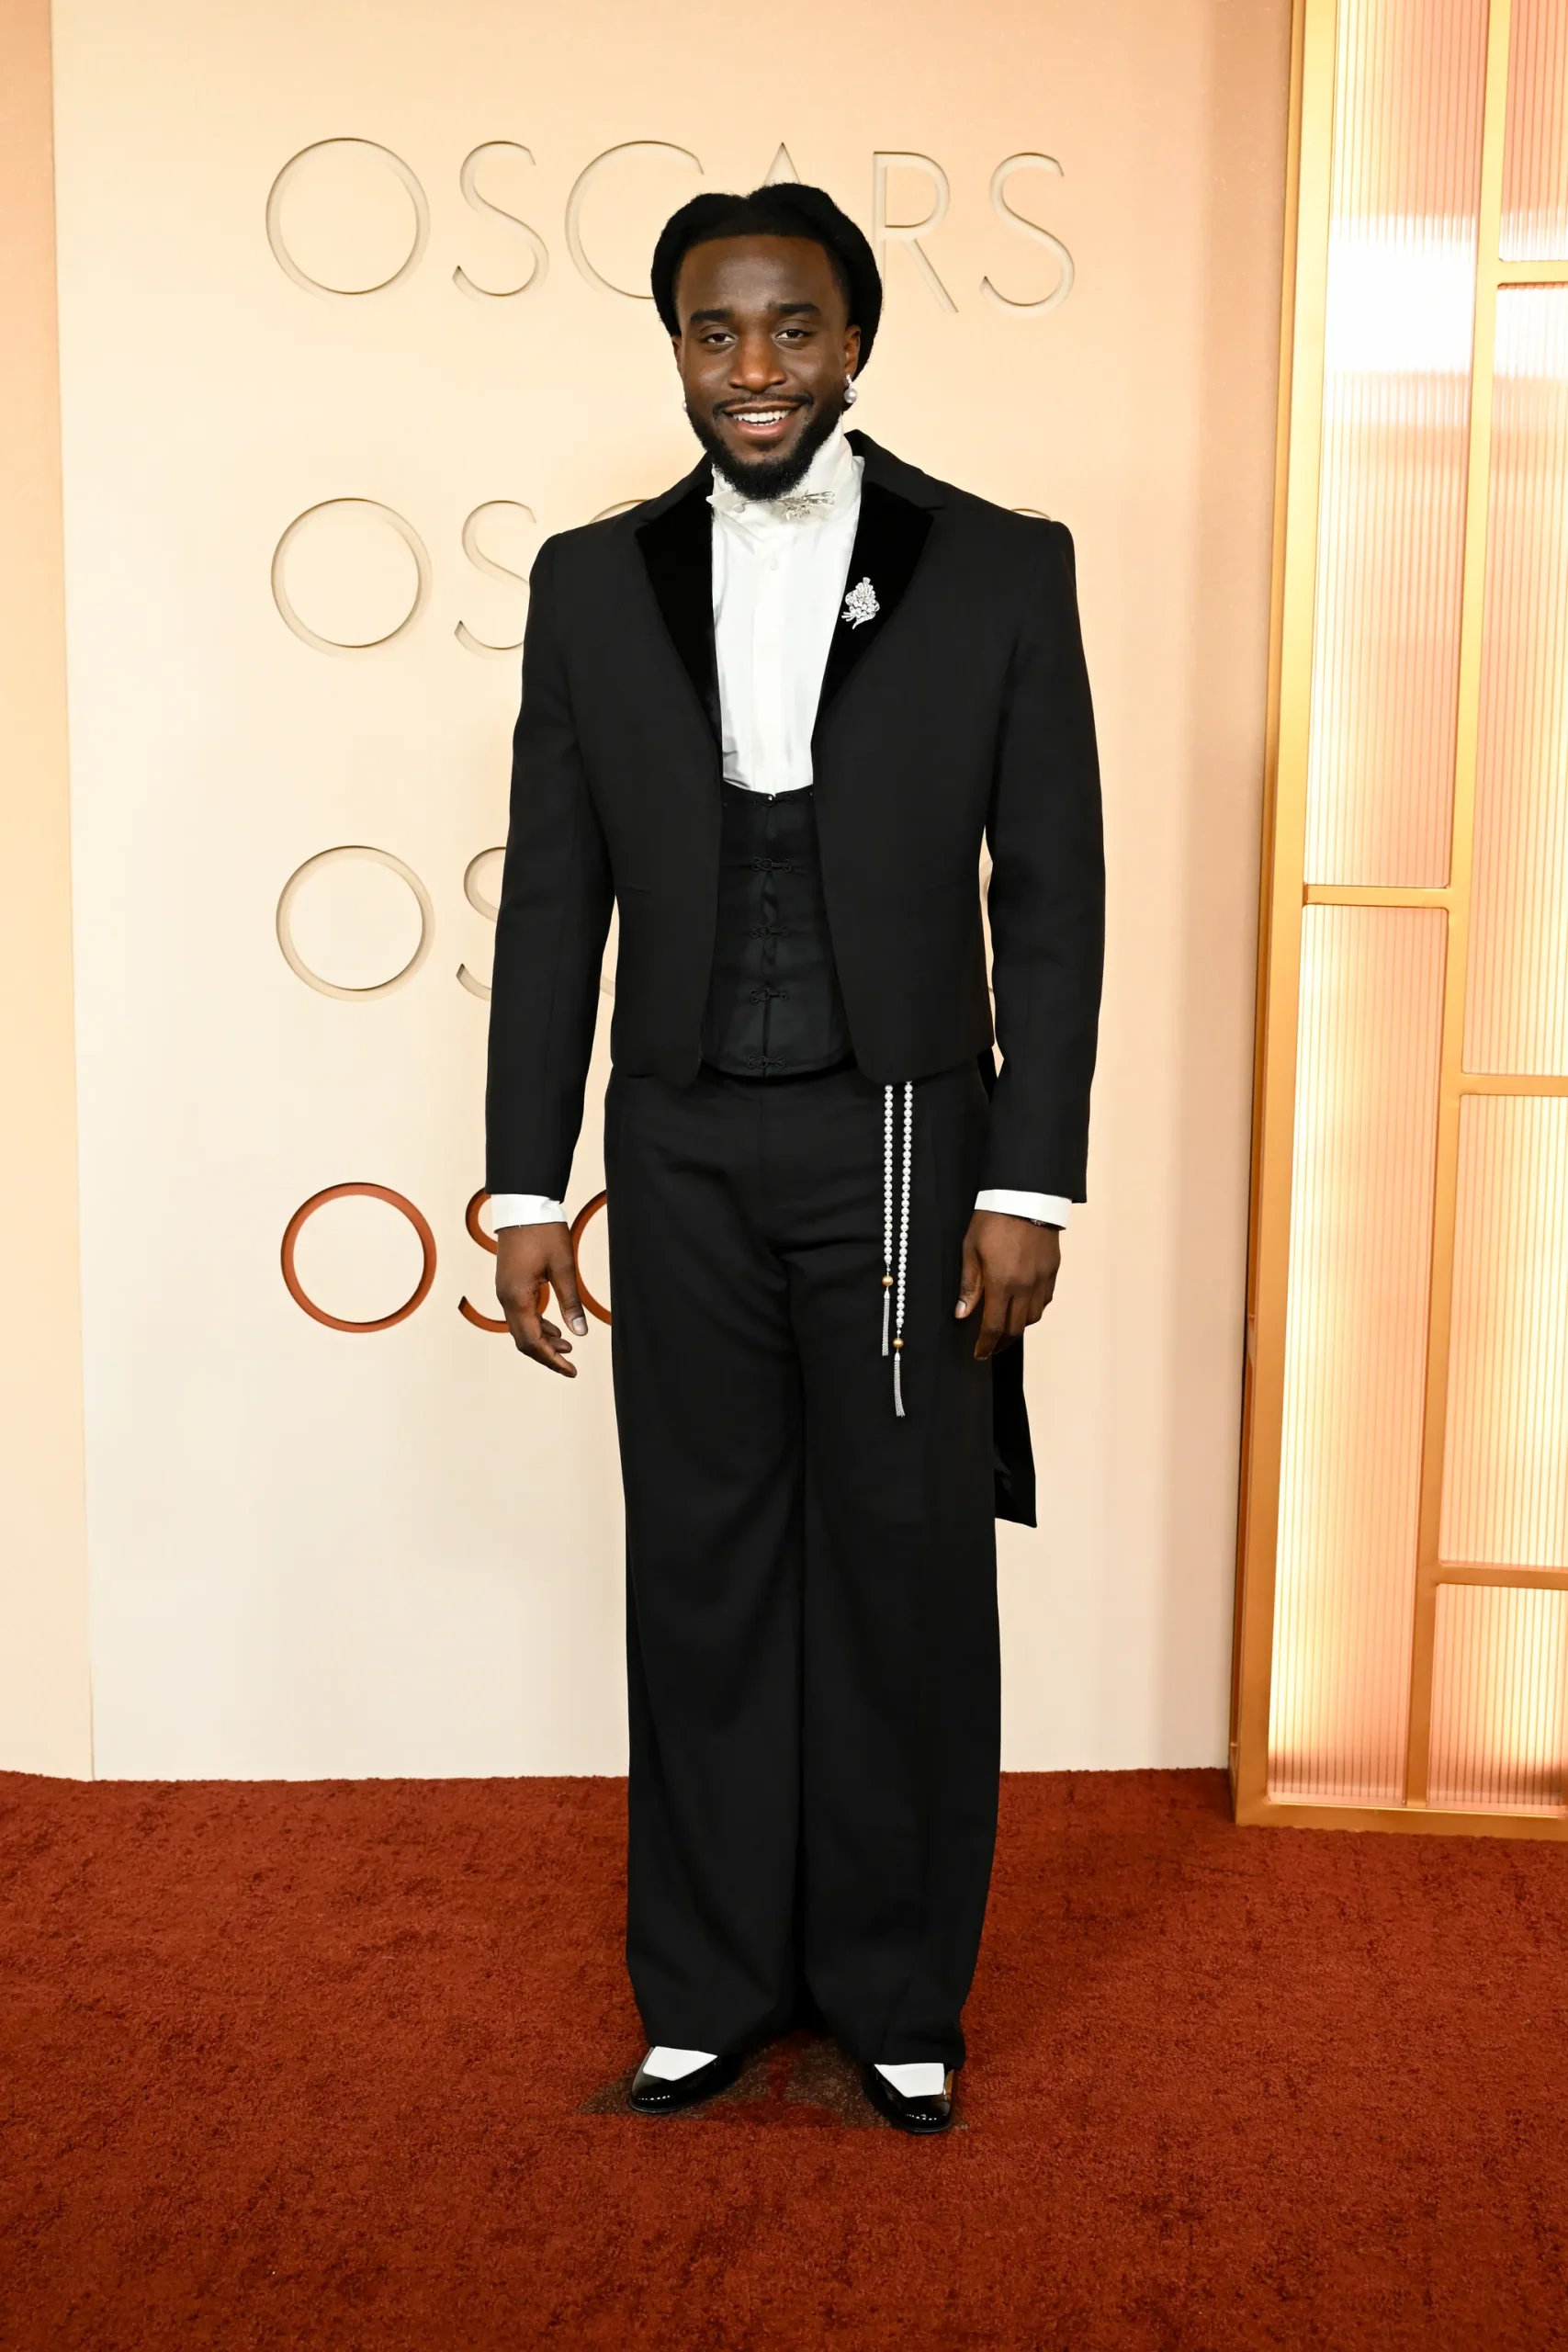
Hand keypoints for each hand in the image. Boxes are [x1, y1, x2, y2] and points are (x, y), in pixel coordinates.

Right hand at [495, 1221, 588, 1377]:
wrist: (522, 1205)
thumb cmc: (544, 1232)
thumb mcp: (564, 1267)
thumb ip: (571, 1302)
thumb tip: (580, 1333)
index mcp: (518, 1297)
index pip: (533, 1341)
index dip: (552, 1359)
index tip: (571, 1370)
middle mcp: (506, 1298)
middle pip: (523, 1340)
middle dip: (547, 1355)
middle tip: (571, 1365)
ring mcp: (504, 1291)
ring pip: (521, 1328)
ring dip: (543, 1341)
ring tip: (567, 1347)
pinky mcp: (508, 1285)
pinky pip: (520, 1314)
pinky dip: (537, 1325)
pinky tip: (554, 1327)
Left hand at [954, 1210, 1060, 1360]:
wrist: (1026, 1195)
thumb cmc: (992, 1219)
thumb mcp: (971, 1250)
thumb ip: (969, 1284)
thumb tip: (962, 1314)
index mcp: (1002, 1283)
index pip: (995, 1327)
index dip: (986, 1346)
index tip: (978, 1355)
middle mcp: (1026, 1286)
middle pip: (1016, 1328)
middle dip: (1002, 1342)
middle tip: (990, 1346)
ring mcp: (1042, 1279)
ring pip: (1033, 1317)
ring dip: (1018, 1326)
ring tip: (1005, 1326)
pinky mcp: (1053, 1271)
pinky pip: (1045, 1300)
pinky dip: (1033, 1309)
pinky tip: (1023, 1305)